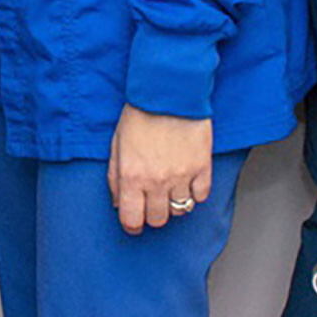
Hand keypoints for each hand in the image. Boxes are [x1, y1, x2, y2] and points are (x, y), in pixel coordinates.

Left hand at [107, 106, 212, 234]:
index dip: (132, 225)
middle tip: (152, 201)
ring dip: (174, 204)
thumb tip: (118, 203)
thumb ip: (115, 177)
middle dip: (152, 214)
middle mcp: (157, 181)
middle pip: (158, 219)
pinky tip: (187, 181)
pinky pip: (201, 196)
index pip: (133, 219)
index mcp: (132, 176)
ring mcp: (182, 176)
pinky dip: (194, 193)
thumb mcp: (117, 145)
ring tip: (170, 188)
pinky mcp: (202, 167)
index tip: (135, 223)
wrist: (169, 92)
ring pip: (181, 211)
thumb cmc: (141, 113)